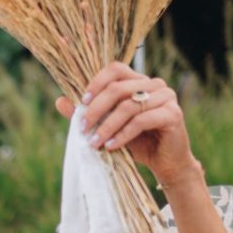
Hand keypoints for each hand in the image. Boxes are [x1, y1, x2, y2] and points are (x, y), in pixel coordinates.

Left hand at [56, 62, 200, 191]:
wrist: (166, 163)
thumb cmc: (138, 143)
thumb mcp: (110, 127)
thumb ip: (88, 113)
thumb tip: (60, 101)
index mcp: (140, 81)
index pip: (115, 69)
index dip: (96, 83)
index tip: (82, 104)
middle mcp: (155, 84)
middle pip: (118, 88)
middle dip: (96, 109)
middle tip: (83, 128)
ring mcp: (166, 97)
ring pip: (128, 106)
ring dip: (107, 126)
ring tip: (94, 143)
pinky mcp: (173, 114)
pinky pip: (141, 121)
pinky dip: (123, 134)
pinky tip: (111, 146)